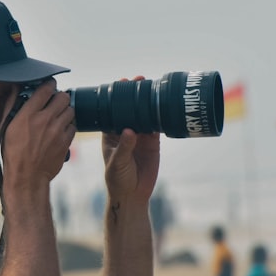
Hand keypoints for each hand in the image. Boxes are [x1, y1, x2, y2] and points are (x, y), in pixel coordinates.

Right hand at [1, 79, 75, 186]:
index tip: (49, 86)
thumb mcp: (6, 127)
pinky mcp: (66, 141)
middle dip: (59, 97)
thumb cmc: (13, 153)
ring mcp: (57, 131)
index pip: (45, 88)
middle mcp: (44, 120)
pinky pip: (73, 126)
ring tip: (57, 117)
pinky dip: (68, 126)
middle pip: (63, 96)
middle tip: (54, 102)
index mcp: (28, 114)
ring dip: (64, 111)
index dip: (49, 84)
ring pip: (70, 110)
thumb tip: (15, 90)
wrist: (27, 177)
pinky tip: (59, 130)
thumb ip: (12, 106)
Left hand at [101, 77, 160, 206]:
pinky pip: (157, 126)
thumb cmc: (117, 179)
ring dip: (148, 103)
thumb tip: (129, 130)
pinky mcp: (153, 143)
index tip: (121, 83)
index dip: (116, 97)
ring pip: (144, 115)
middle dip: (134, 95)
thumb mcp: (117, 163)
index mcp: (110, 134)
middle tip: (140, 79)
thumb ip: (123, 147)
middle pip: (129, 109)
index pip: (112, 111)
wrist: (133, 195)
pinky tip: (165, 106)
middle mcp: (124, 132)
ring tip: (153, 88)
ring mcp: (139, 137)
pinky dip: (161, 117)